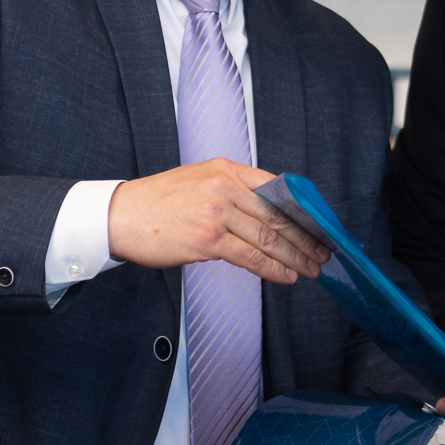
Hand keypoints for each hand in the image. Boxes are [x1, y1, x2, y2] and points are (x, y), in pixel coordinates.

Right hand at [107, 158, 328, 284]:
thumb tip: (267, 214)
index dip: (302, 210)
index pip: (276, 188)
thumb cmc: (158, 203)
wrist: (122, 216)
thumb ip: (232, 190)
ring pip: (268, 237)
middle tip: (323, 252)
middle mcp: (224, 185)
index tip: (318, 226)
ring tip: (310, 269)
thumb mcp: (199, 180)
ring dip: (295, 256)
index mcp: (226, 168)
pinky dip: (272, 268)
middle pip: (277, 214)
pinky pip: (249, 256)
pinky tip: (286, 276)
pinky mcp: (207, 238)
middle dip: (305, 237)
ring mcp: (217, 211)